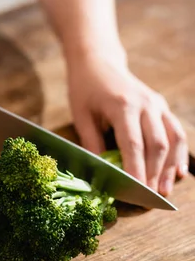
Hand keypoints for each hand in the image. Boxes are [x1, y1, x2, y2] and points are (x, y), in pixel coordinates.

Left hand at [67, 52, 187, 196]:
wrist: (98, 62)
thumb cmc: (85, 90)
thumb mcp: (81, 116)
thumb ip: (92, 144)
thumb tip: (101, 174)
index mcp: (122, 105)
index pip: (133, 144)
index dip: (136, 170)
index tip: (136, 191)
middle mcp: (145, 104)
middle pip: (157, 144)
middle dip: (154, 173)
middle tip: (150, 198)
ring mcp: (157, 104)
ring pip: (172, 139)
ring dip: (170, 167)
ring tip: (165, 190)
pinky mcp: (162, 106)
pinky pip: (176, 131)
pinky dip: (179, 153)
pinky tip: (178, 172)